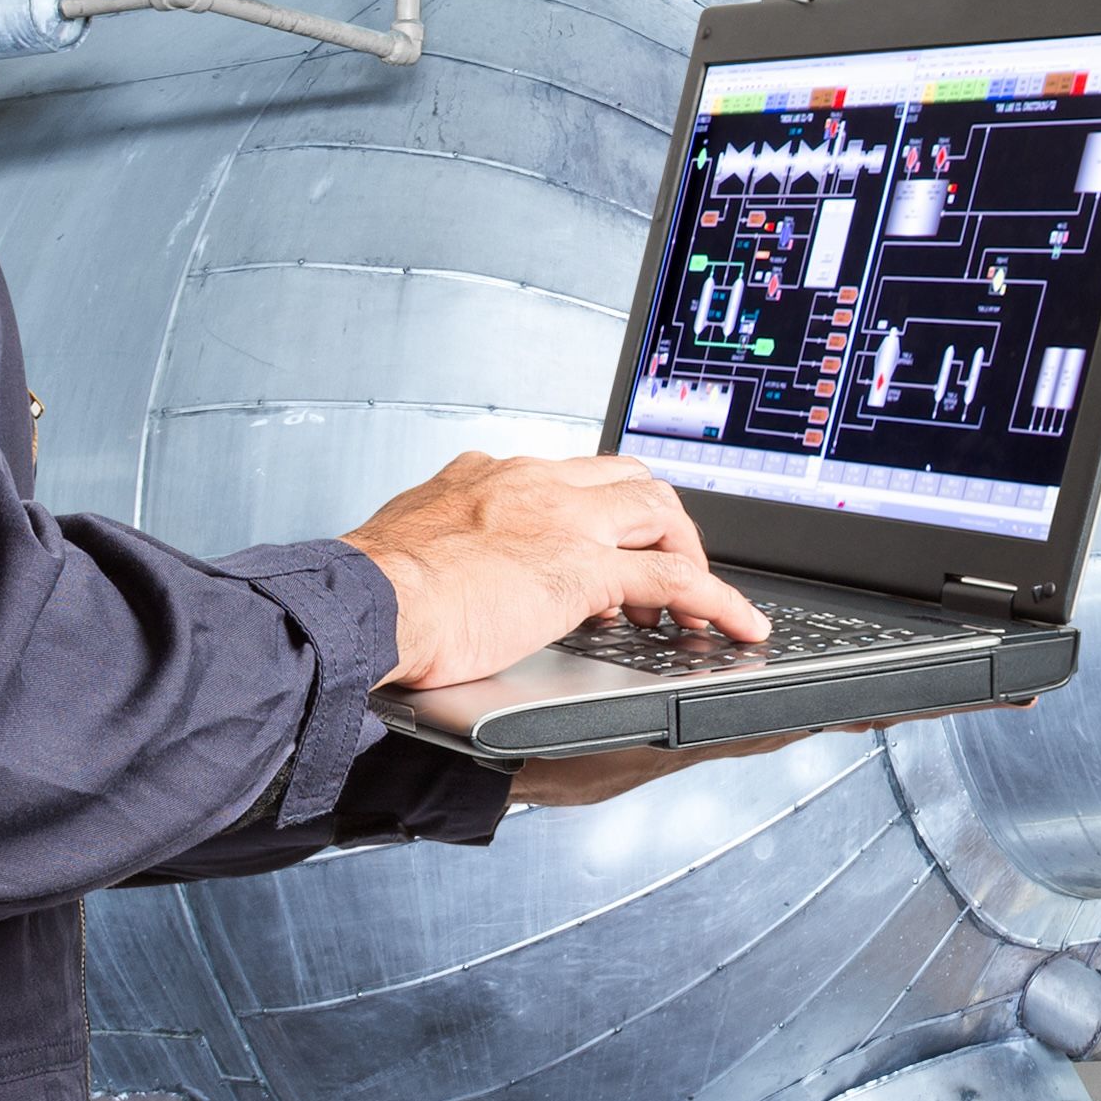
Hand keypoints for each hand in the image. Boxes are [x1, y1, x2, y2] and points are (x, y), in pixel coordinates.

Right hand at [345, 449, 767, 691]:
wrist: (362, 605)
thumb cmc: (369, 592)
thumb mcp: (412, 543)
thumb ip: (446, 541)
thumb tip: (451, 568)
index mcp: (488, 475)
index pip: (569, 474)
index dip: (602, 508)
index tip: (608, 540)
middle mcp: (532, 482)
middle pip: (628, 478)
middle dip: (657, 522)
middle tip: (661, 571)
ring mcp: (563, 519)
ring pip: (659, 511)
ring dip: (688, 553)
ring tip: (697, 602)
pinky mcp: (583, 567)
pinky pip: (676, 577)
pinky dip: (718, 599)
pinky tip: (738, 625)